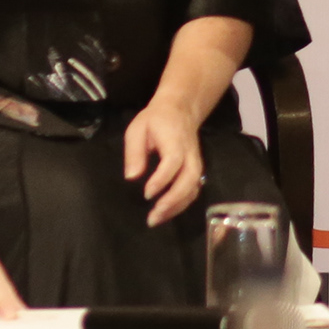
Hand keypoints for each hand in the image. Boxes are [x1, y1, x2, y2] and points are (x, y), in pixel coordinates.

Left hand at [122, 92, 208, 226]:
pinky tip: (166, 213)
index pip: (173, 161)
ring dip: (177, 206)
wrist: (179, 110)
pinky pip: (194, 190)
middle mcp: (190, 153)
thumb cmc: (155, 120)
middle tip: (154, 215)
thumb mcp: (137, 129)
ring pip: (194, 187)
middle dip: (173, 200)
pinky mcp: (196, 170)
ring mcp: (196, 162)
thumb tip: (132, 177)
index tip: (147, 194)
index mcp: (175, 140)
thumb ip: (134, 152)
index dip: (162, 179)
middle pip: (190, 178)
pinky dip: (182, 204)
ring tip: (157, 219)